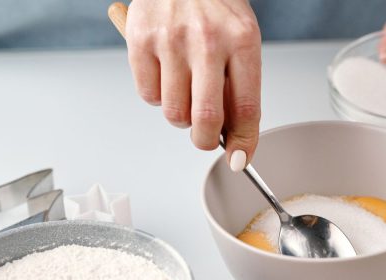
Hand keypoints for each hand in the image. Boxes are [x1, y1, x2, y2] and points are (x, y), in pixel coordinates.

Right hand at [125, 0, 260, 170]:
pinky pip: (148, 96)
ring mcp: (170, 40)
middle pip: (206, 120)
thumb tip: (234, 139)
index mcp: (241, 41)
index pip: (246, 109)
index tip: (240, 159)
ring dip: (181, 116)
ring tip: (186, 91)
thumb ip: (238, 87)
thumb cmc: (214, 6)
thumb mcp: (241, 39)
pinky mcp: (139, 40)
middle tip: (206, 136)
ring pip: (174, 113)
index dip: (244, 143)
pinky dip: (157, 96)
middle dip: (206, 141)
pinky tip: (166, 73)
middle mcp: (206, 40)